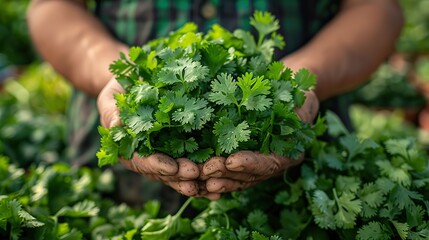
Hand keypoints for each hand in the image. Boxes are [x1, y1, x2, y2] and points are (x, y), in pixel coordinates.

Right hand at [97, 78, 202, 196]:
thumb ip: (113, 114)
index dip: (156, 165)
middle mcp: (149, 159)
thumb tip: (116, 125)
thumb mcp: (112, 99)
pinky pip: (196, 165)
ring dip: (197, 181)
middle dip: (180, 175)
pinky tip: (222, 185)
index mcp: (129, 152)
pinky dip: (207, 176)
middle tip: (196, 174)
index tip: (171, 166)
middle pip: (165, 173)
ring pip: (182, 175)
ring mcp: (167, 157)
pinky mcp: (183, 152)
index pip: (142, 162)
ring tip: (213, 185)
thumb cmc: (120, 92)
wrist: (135, 88)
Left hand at [200, 91, 318, 193]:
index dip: (250, 163)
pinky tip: (196, 175)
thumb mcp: (292, 95)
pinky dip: (212, 174)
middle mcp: (273, 164)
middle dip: (226, 174)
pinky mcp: (241, 162)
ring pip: (235, 178)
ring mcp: (256, 167)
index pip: (268, 163)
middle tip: (206, 170)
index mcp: (290, 153)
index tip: (231, 161)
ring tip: (197, 176)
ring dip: (216, 178)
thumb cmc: (289, 92)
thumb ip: (284, 102)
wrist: (286, 97)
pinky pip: (226, 172)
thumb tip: (271, 92)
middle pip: (248, 176)